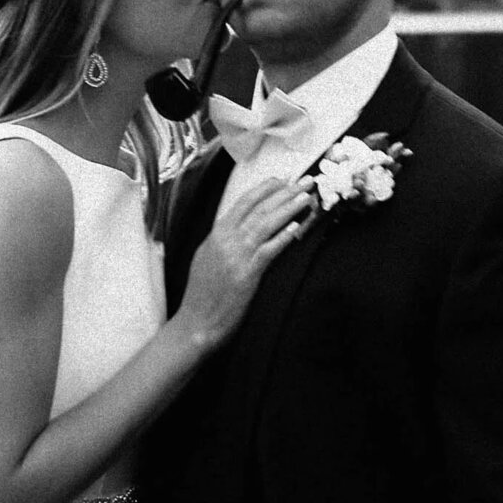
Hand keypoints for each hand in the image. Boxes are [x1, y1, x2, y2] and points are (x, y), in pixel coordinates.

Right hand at [174, 176, 315, 350]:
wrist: (196, 323)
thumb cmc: (202, 295)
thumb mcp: (206, 258)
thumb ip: (221, 240)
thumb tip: (236, 226)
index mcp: (216, 234)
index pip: (243, 202)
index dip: (265, 189)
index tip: (282, 179)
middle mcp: (226, 240)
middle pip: (259, 209)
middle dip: (284, 192)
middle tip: (305, 181)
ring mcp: (236, 256)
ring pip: (266, 224)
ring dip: (289, 208)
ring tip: (306, 197)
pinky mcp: (246, 274)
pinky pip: (269, 250)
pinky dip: (283, 237)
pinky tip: (297, 227)